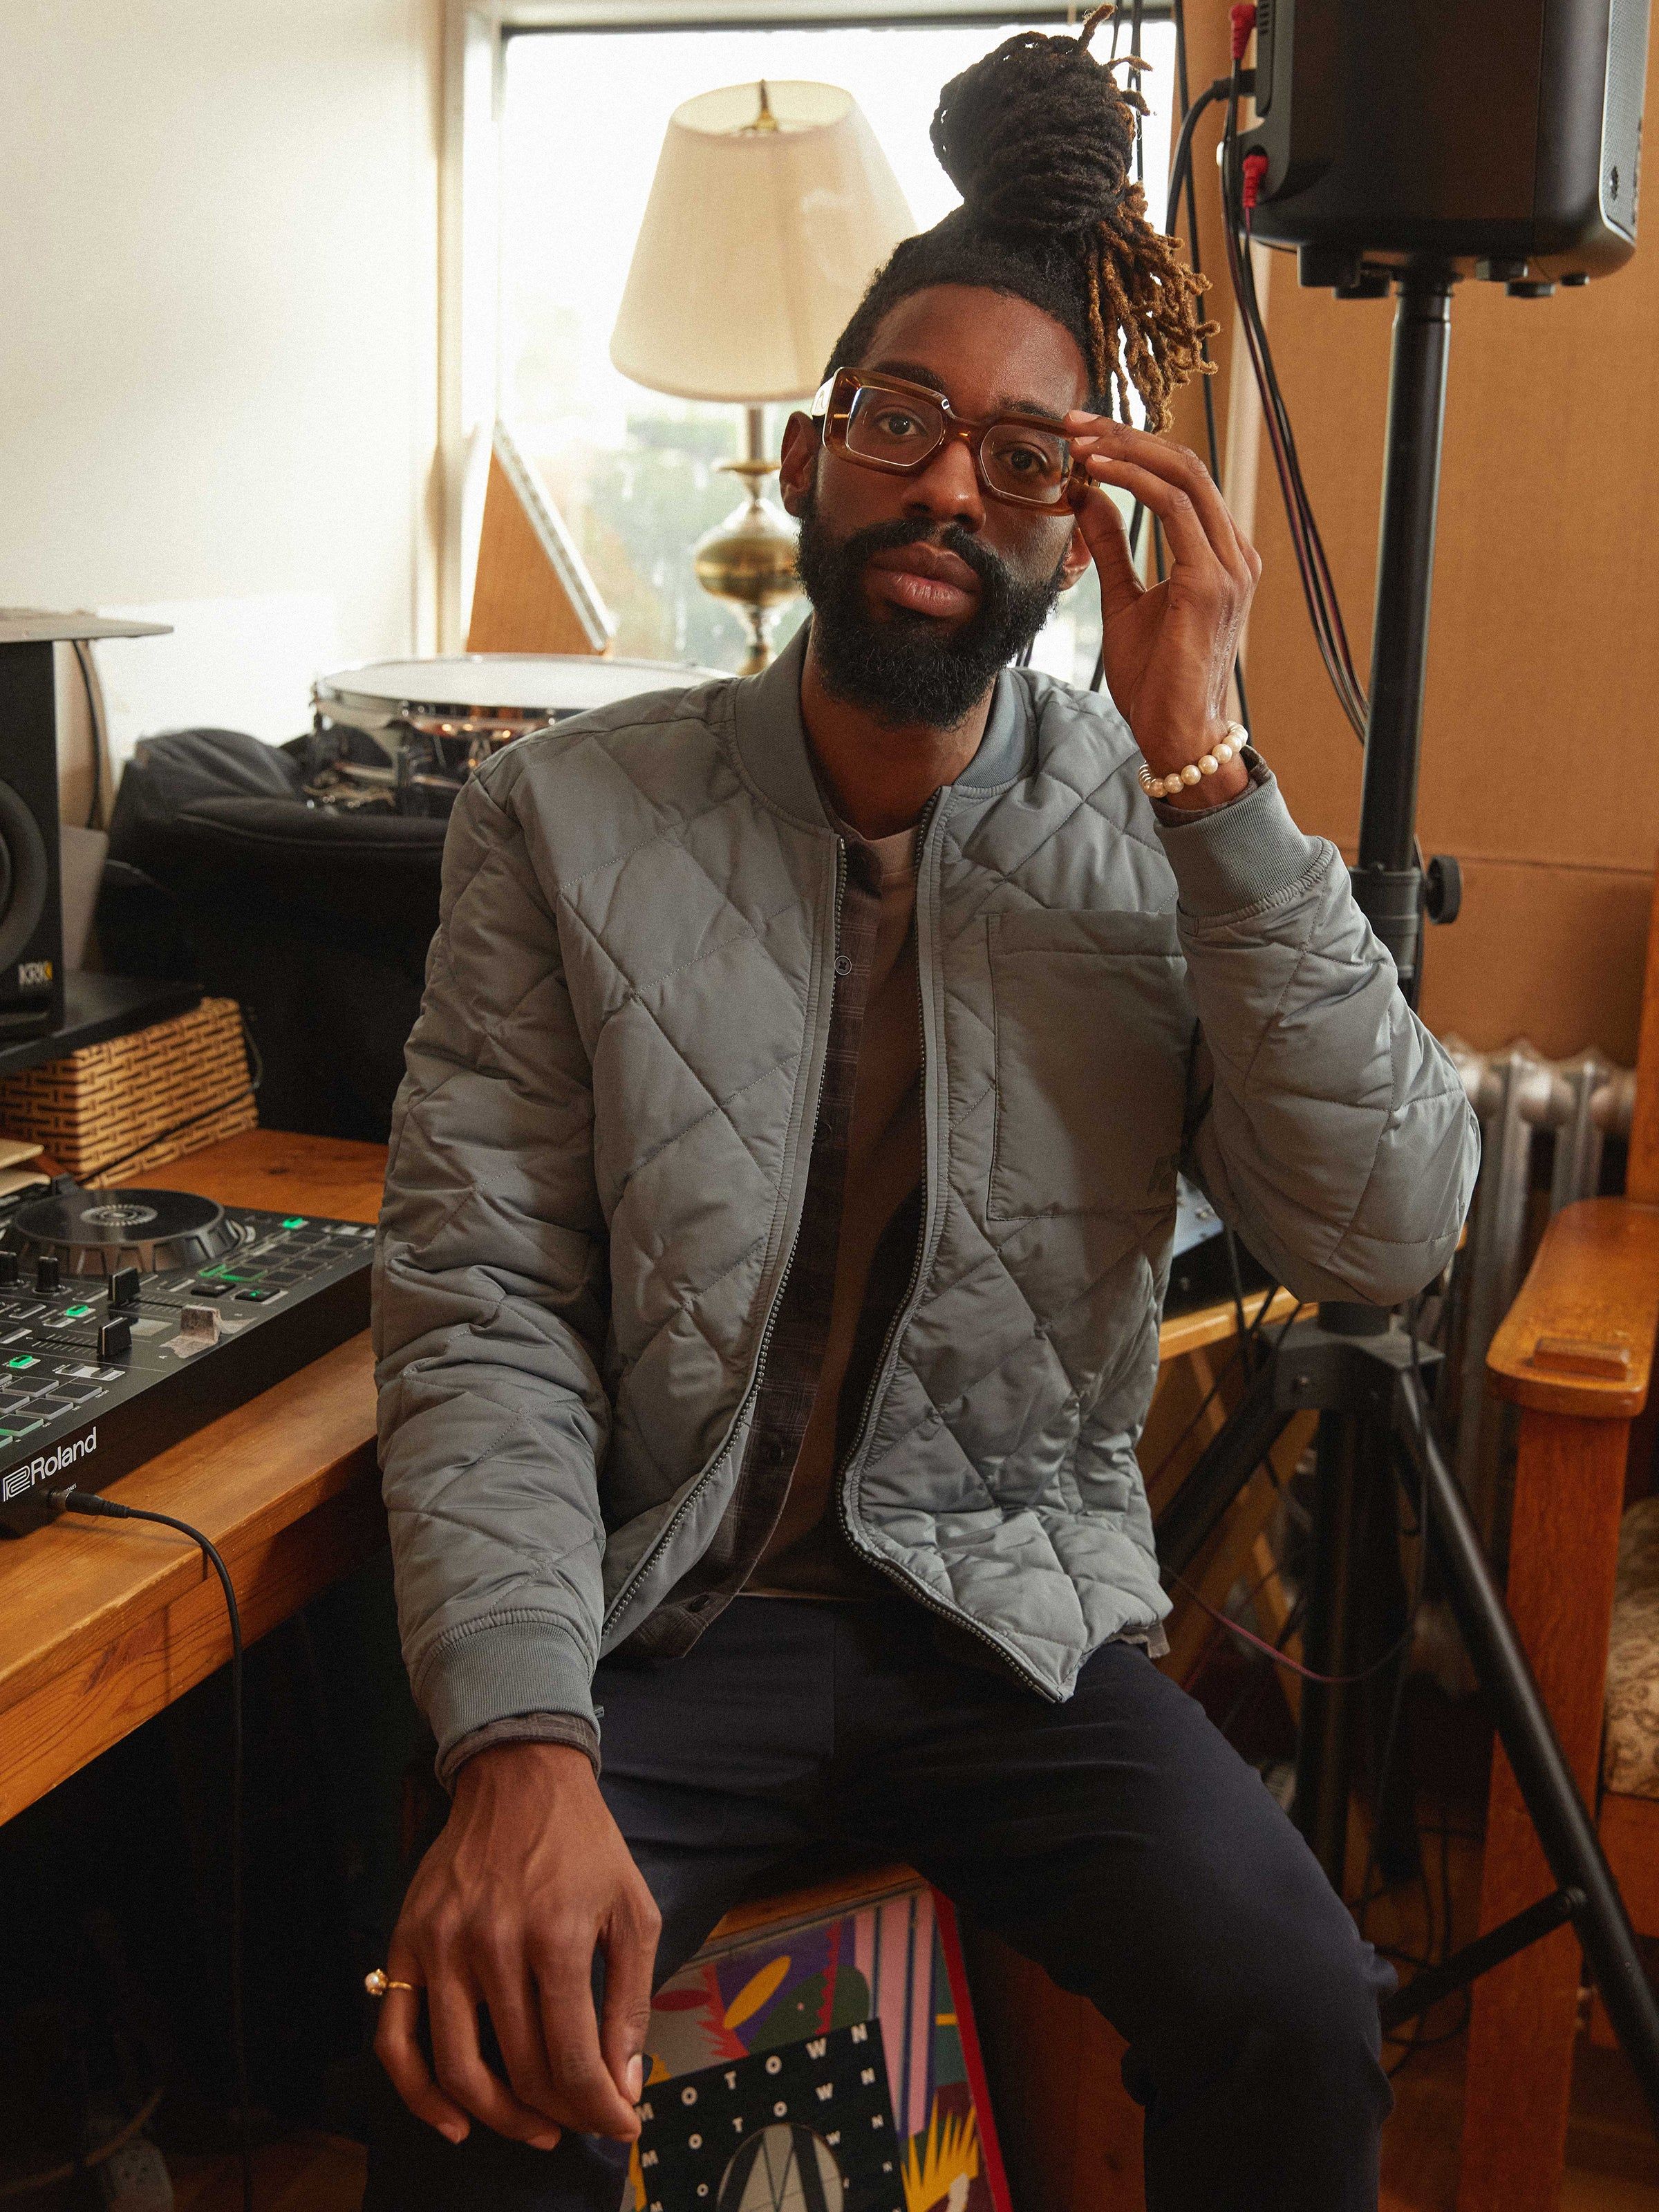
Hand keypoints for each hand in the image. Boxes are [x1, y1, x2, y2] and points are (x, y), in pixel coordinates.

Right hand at [375, 1741, 659, 2150]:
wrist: (520, 1777)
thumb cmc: (585, 1845)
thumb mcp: (633, 1911)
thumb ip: (630, 2001)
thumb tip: (623, 2085)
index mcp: (556, 1938)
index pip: (572, 2060)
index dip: (599, 2109)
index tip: (620, 2126)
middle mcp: (493, 1947)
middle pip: (521, 2071)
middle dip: (560, 2115)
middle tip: (581, 2124)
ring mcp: (441, 1947)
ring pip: (459, 2070)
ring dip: (498, 2119)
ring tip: (532, 2130)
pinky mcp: (406, 1942)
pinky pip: (395, 2040)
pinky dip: (418, 2095)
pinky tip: (452, 2121)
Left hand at [1064, 417, 1260, 808]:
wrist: (1177, 734)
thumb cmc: (1155, 678)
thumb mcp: (1123, 599)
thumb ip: (1112, 547)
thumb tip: (1088, 498)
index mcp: (1220, 554)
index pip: (1182, 478)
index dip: (1134, 449)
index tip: (1085, 437)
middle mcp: (1235, 552)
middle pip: (1185, 464)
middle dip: (1126, 436)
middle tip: (1075, 423)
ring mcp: (1229, 565)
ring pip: (1182, 475)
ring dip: (1126, 450)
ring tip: (1079, 441)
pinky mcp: (1211, 580)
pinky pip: (1174, 508)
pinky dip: (1133, 481)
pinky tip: (1095, 473)